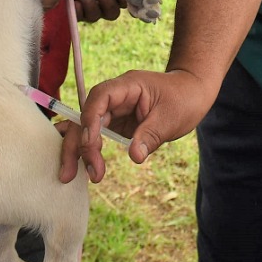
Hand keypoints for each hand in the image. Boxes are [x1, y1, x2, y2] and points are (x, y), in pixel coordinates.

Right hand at [65, 69, 215, 184]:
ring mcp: (114, 111)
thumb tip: (133, 156)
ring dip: (77, 151)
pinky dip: (87, 151)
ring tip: (68, 176)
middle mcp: (115, 97)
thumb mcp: (171, 118)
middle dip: (76, 144)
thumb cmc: (184, 98)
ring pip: (86, 128)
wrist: (192, 93)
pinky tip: (78, 168)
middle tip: (69, 173)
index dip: (90, 120)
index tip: (90, 145)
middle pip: (86, 116)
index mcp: (128, 86)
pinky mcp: (116, 124)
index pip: (100, 98)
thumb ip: (150, 135)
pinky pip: (95, 136)